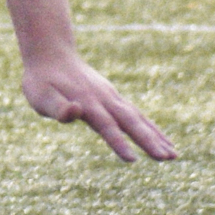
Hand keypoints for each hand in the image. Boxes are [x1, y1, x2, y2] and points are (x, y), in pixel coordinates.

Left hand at [19, 46, 178, 162]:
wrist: (51, 54)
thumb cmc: (41, 80)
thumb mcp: (40, 95)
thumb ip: (57, 107)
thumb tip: (76, 111)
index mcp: (87, 102)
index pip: (106, 127)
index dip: (119, 143)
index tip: (133, 160)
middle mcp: (104, 99)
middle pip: (131, 122)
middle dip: (150, 141)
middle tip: (169, 159)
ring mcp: (111, 97)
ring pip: (138, 118)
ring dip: (156, 136)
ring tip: (174, 155)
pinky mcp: (113, 97)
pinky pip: (136, 114)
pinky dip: (151, 127)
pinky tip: (162, 140)